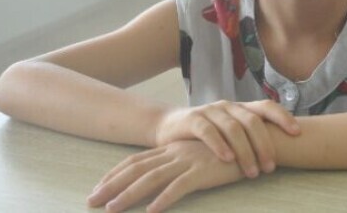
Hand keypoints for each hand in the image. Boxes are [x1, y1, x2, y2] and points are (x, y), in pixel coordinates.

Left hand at [87, 140, 243, 212]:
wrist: (255, 140)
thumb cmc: (228, 150)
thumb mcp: (200, 155)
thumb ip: (182, 164)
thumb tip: (162, 180)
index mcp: (173, 149)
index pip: (136, 161)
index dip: (114, 175)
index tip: (97, 188)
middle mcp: (176, 153)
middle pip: (136, 169)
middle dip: (111, 186)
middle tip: (91, 201)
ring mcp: (188, 161)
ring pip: (151, 179)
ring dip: (128, 195)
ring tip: (111, 210)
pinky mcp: (203, 171)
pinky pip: (179, 187)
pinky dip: (164, 199)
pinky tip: (151, 211)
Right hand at [155, 100, 299, 177]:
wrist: (169, 127)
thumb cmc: (207, 134)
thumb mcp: (231, 132)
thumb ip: (250, 136)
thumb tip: (284, 151)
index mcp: (241, 108)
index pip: (267, 106)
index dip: (283, 117)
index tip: (297, 133)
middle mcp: (228, 106)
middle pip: (252, 121)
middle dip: (264, 144)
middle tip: (271, 167)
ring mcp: (210, 111)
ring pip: (233, 128)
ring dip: (245, 151)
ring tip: (252, 172)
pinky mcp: (192, 120)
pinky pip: (208, 131)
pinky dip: (219, 145)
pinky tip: (227, 159)